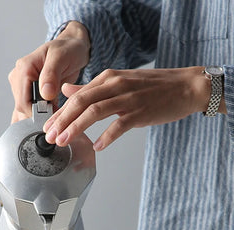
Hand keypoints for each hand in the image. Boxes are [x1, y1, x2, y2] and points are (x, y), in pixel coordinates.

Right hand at [8, 22, 89, 122]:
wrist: (72, 48)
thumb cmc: (68, 49)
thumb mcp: (61, 57)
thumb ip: (51, 74)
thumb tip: (45, 93)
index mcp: (24, 68)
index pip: (23, 101)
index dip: (36, 113)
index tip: (52, 115)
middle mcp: (19, 77)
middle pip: (22, 108)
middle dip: (38, 116)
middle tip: (56, 115)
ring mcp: (22, 86)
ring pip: (23, 111)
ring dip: (37, 118)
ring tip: (53, 116)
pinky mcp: (28, 93)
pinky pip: (28, 110)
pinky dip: (37, 117)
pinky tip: (46, 120)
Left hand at [43, 66, 225, 150]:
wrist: (186, 86)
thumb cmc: (152, 87)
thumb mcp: (119, 82)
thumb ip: (91, 88)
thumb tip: (66, 91)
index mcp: (108, 78)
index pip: (77, 96)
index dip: (59, 113)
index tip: (47, 127)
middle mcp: (115, 85)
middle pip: (81, 102)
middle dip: (62, 121)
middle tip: (50, 137)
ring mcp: (128, 98)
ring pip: (95, 111)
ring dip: (77, 127)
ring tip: (64, 141)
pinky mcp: (141, 111)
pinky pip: (119, 125)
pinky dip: (107, 136)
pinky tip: (98, 146)